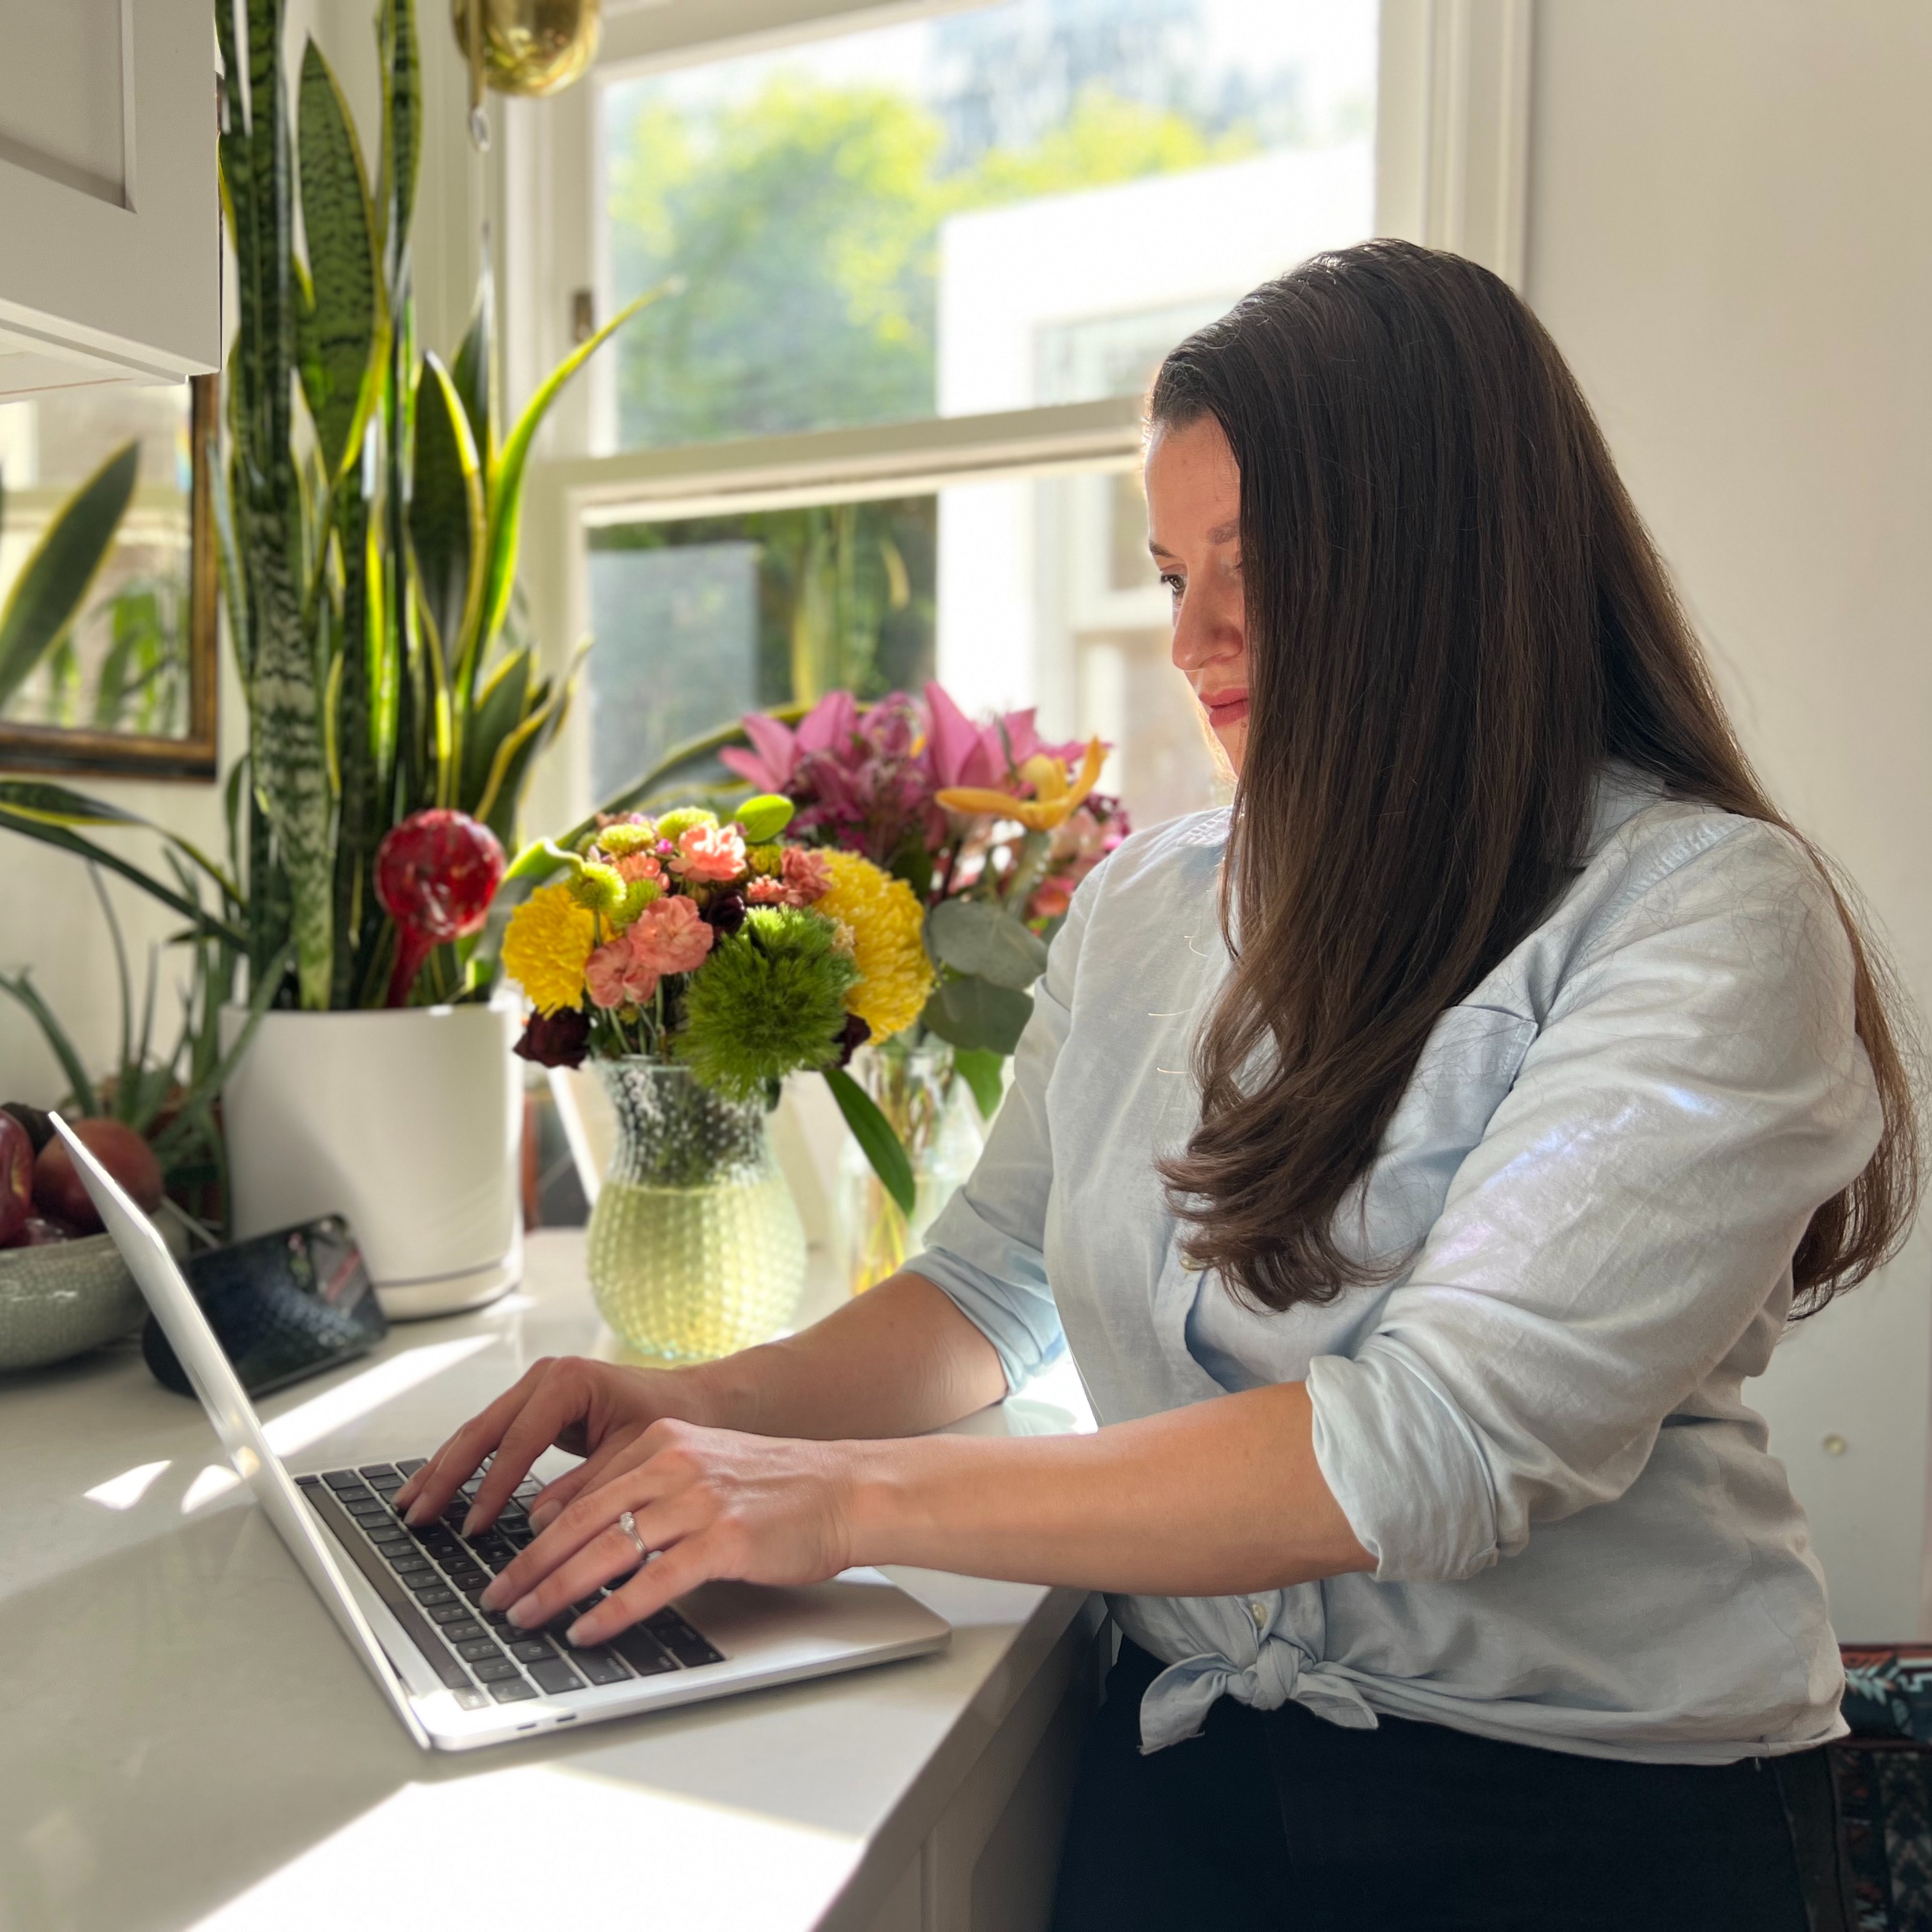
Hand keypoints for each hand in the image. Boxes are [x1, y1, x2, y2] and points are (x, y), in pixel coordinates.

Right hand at [392, 1354, 694, 1535]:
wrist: (689, 1399)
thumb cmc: (669, 1419)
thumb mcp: (634, 1454)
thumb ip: (587, 1487)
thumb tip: (539, 1524)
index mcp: (569, 1382)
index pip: (519, 1441)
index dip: (493, 1487)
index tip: (473, 1526)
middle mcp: (545, 1377)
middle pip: (483, 1430)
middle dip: (447, 1475)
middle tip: (417, 1516)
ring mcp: (535, 1387)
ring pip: (477, 1431)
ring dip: (442, 1469)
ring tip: (409, 1504)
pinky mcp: (533, 1405)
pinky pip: (490, 1435)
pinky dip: (461, 1462)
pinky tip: (435, 1485)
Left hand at [477, 1419, 858, 1646]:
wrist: (848, 1489)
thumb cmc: (782, 1488)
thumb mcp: (706, 1467)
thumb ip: (652, 1489)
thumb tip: (595, 1532)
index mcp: (664, 1442)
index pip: (582, 1493)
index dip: (535, 1535)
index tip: (506, 1565)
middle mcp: (675, 1464)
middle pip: (581, 1521)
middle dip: (529, 1567)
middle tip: (496, 1600)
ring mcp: (700, 1501)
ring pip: (606, 1550)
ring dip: (556, 1591)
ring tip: (524, 1620)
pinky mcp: (725, 1540)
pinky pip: (653, 1582)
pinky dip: (612, 1611)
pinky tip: (586, 1631)